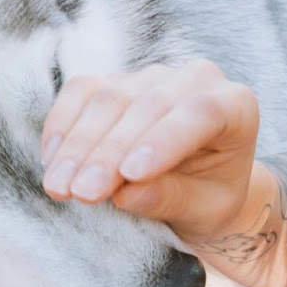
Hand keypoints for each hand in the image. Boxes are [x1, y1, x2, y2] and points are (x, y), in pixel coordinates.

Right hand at [40, 60, 260, 242]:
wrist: (202, 188)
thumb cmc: (212, 198)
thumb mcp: (204, 209)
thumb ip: (172, 198)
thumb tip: (126, 193)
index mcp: (235, 106)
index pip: (200, 113)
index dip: (163, 140)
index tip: (130, 174)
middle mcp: (195, 79)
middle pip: (146, 106)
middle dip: (109, 153)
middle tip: (82, 194)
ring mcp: (152, 77)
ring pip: (109, 99)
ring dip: (78, 146)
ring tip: (60, 187)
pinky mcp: (116, 82)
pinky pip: (82, 93)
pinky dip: (63, 126)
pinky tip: (51, 161)